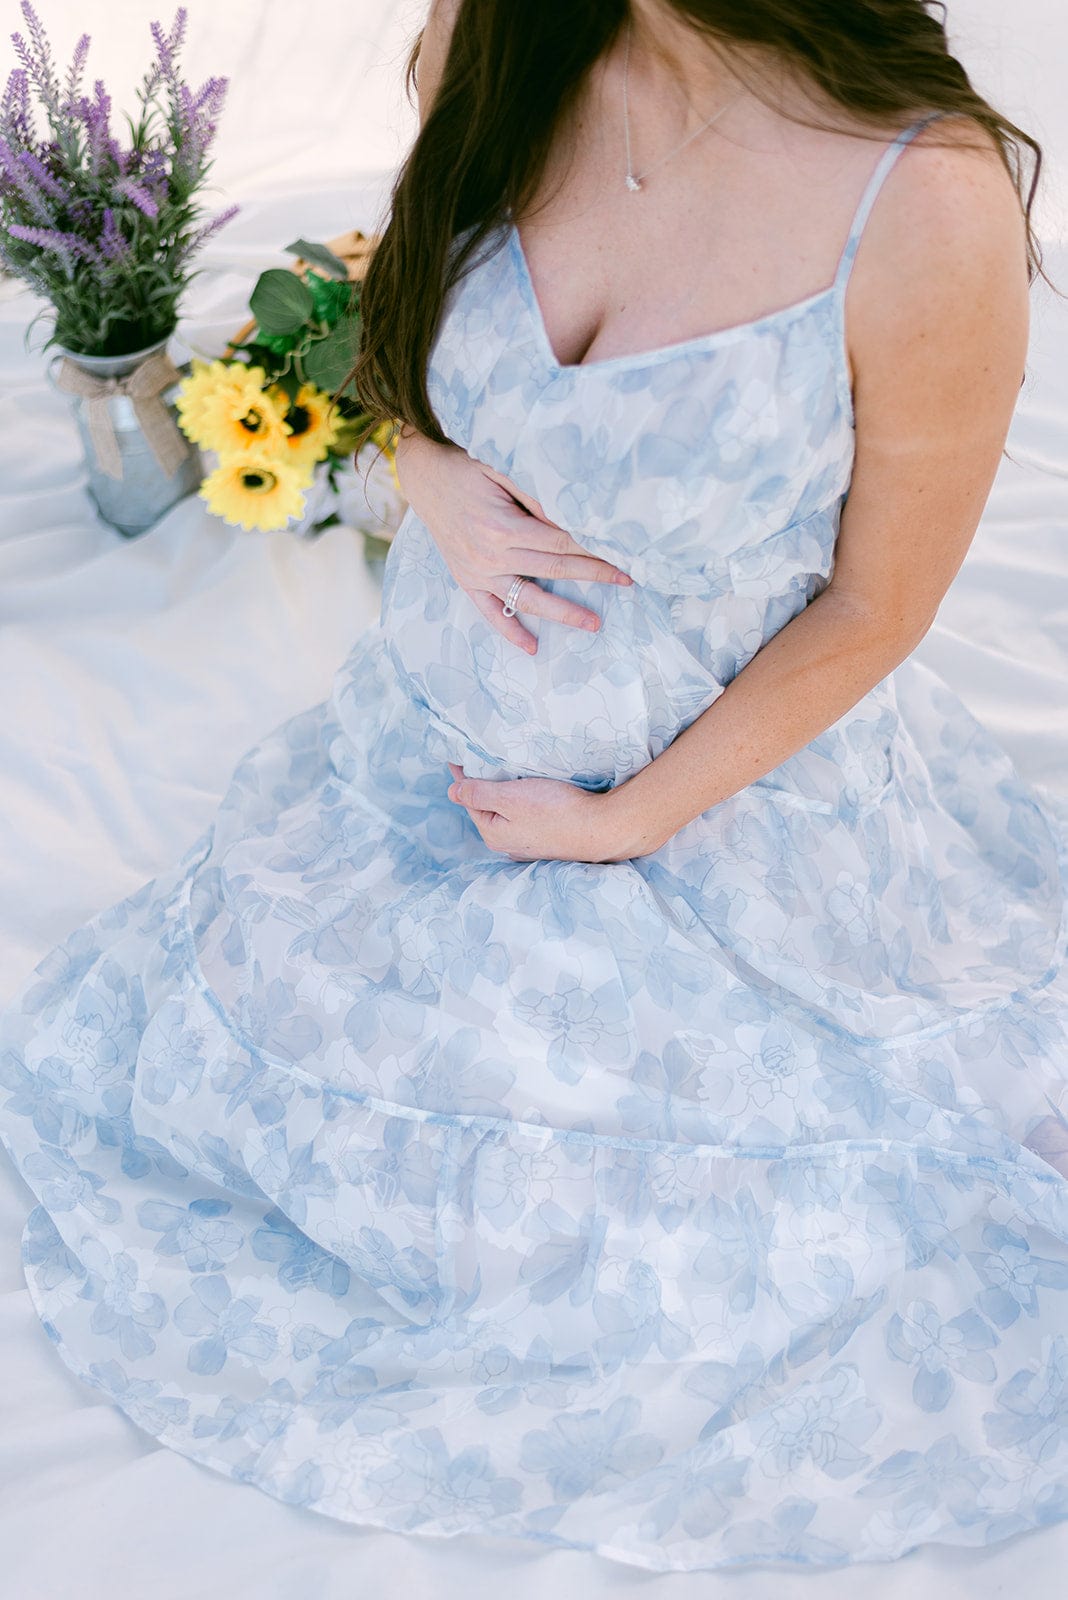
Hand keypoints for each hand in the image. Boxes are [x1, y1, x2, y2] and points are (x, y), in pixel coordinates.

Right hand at [394, 428, 632, 653]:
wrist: (425, 475)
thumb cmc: (468, 467)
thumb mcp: (503, 470)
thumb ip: (535, 497)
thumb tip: (571, 517)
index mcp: (502, 527)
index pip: (559, 543)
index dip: (592, 549)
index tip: (620, 554)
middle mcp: (490, 555)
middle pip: (552, 570)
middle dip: (592, 575)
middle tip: (625, 581)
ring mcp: (478, 572)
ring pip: (528, 599)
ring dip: (563, 613)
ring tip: (593, 624)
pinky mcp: (467, 580)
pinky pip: (490, 613)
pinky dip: (510, 632)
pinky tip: (532, 646)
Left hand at [447, 763, 647, 861]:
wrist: (601, 828)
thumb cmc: (556, 811)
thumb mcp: (510, 797)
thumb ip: (479, 793)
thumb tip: (451, 792)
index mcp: (493, 833)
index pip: (469, 799)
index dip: (463, 776)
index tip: (458, 756)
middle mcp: (507, 843)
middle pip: (488, 808)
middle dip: (483, 786)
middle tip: (480, 760)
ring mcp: (528, 844)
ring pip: (507, 813)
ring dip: (504, 794)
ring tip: (504, 773)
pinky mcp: (547, 838)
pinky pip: (525, 817)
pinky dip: (521, 803)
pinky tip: (530, 793)